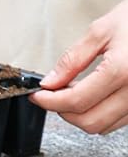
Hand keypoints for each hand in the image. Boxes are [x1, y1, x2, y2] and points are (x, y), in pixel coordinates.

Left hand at [30, 0, 127, 133]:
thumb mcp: (101, 31)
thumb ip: (72, 59)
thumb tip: (50, 82)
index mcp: (123, 71)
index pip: (76, 101)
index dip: (50, 101)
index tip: (37, 95)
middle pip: (90, 121)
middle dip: (63, 112)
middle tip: (51, 95)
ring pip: (105, 125)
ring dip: (81, 115)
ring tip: (71, 92)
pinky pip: (120, 121)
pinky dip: (100, 113)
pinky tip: (92, 95)